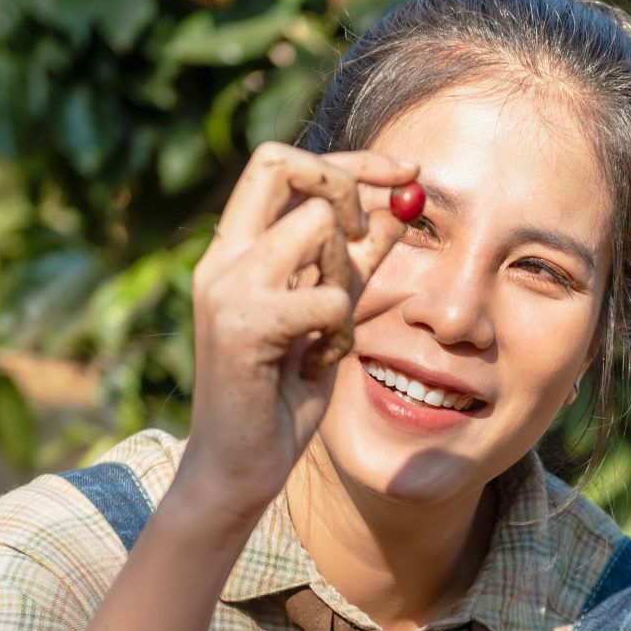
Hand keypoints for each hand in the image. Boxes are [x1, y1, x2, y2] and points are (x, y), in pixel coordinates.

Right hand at [168, 141, 417, 525]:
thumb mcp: (329, 318)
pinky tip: (318, 364)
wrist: (239, 470)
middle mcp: (222, 258)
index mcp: (234, 250)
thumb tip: (399, 208)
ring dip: (345, 276)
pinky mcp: (243, 325)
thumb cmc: (279, 399)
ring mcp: (226, 287)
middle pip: (285, 164)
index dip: (350, 160)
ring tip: (329, 332)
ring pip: (317, 226)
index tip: (408, 172)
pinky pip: (327, 296)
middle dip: (346, 187)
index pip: (283, 163)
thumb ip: (356, 264)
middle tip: (367, 240)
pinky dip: (341, 331)